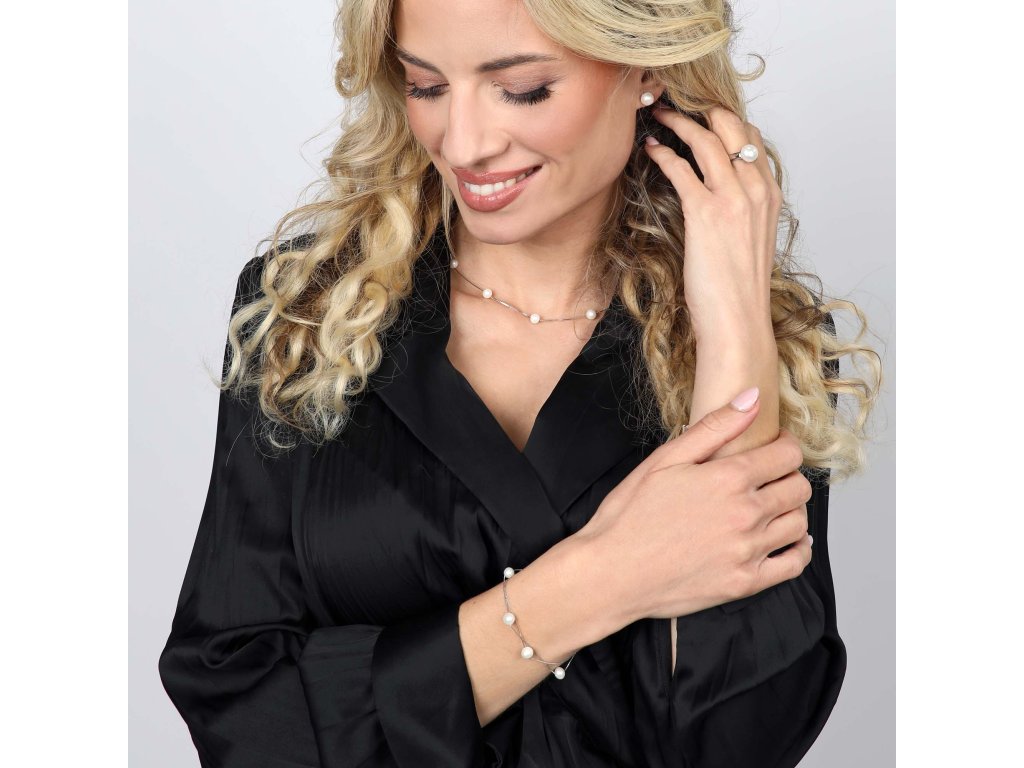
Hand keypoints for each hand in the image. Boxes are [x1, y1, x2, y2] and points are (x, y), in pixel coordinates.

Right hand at [574, 387, 812, 622]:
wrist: (612, 572)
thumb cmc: (630, 516)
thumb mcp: (665, 460)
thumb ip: (714, 427)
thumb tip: (752, 399)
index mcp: (728, 479)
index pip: (788, 455)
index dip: (785, 446)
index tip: (774, 448)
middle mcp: (745, 514)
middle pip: (798, 488)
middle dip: (788, 476)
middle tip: (769, 477)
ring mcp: (748, 551)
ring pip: (799, 523)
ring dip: (791, 510)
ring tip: (770, 507)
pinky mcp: (745, 583)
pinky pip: (794, 563)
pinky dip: (798, 549)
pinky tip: (784, 540)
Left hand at [644, 106, 781, 340]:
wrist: (738, 319)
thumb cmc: (738, 288)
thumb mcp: (750, 239)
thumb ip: (742, 209)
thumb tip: (719, 194)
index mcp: (771, 194)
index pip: (751, 138)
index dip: (724, 119)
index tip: (701, 112)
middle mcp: (757, 189)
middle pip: (732, 127)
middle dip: (702, 108)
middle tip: (677, 103)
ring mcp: (734, 199)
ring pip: (706, 140)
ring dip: (678, 122)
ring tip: (658, 115)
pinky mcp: (706, 212)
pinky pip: (682, 169)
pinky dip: (663, 153)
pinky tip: (650, 150)